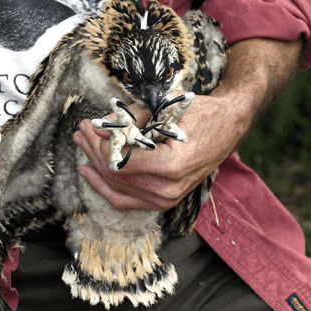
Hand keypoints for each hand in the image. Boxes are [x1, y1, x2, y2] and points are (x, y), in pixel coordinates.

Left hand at [71, 94, 244, 211]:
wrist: (227, 129)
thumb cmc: (200, 114)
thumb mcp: (165, 108)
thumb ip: (130, 118)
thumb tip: (99, 126)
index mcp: (171, 166)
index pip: (120, 161)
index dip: (100, 143)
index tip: (90, 125)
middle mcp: (168, 189)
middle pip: (115, 175)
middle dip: (94, 150)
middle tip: (82, 131)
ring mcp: (166, 199)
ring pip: (116, 187)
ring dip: (95, 165)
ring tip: (83, 144)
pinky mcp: (163, 202)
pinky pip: (125, 200)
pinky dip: (105, 186)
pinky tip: (88, 172)